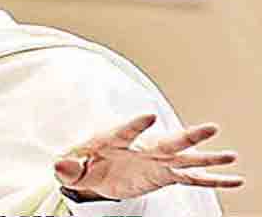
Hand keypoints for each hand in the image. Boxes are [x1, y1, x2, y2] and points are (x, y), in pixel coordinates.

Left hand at [54, 114, 243, 200]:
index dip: (137, 124)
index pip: (127, 131)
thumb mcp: (71, 169)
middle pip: (167, 141)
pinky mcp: (165, 175)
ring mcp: (157, 161)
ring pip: (185, 157)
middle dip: (188, 136)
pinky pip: (191, 178)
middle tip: (210, 127)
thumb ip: (68, 166)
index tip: (150, 116)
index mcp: (116, 141)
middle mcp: (142, 148)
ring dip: (207, 156)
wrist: (94, 171)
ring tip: (231, 156)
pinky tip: (234, 180)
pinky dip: (212, 180)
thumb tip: (62, 164)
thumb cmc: (83, 165)